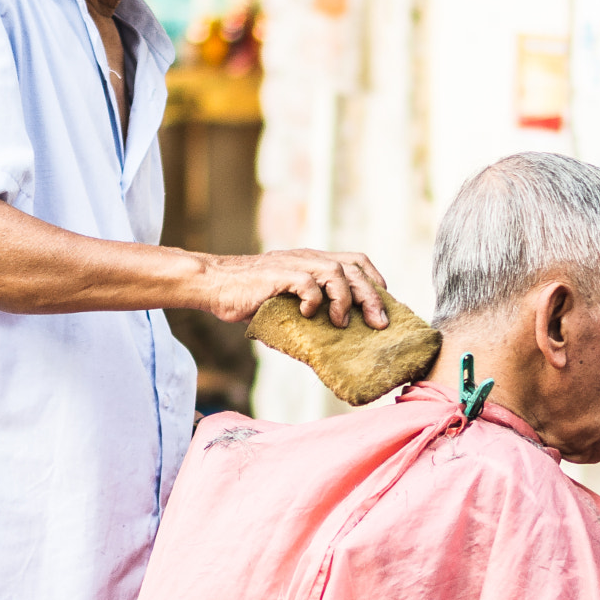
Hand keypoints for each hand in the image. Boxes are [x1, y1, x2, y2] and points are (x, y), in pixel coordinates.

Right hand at [201, 249, 387, 328]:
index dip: (374, 279)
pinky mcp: (278, 274)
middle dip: (371, 297)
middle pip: (353, 268)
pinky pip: (307, 283)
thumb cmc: (248, 296)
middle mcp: (307, 258)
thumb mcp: (285, 301)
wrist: (215, 284)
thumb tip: (329, 342)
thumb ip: (307, 310)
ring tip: (340, 322)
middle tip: (378, 324)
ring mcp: (293, 264)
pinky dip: (313, 300)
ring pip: (335, 272)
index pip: (355, 260)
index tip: (383, 301)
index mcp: (312, 260)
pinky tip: (307, 314)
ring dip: (345, 299)